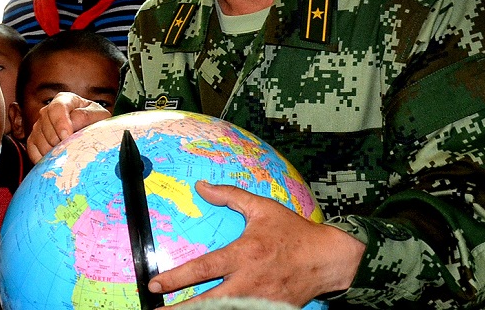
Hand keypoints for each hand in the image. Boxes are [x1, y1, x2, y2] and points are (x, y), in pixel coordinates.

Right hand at [25, 92, 110, 162]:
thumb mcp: (98, 116)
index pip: (57, 108)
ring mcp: (38, 126)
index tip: (67, 136)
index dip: (61, 123)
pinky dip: (42, 159)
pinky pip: (32, 151)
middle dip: (58, 140)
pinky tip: (55, 162)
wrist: (91, 133)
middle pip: (46, 126)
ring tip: (66, 155)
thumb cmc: (95, 123)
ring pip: (38, 139)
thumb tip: (71, 124)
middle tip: (72, 149)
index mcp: (64, 100)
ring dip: (52, 151)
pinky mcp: (33, 141)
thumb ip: (85, 116)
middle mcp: (47, 111)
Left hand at [149, 182, 364, 306]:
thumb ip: (230, 196)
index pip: (203, 268)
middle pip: (210, 300)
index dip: (177, 277)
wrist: (329, 258)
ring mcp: (261, 299)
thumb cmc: (293, 231)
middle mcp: (249, 280)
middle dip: (183, 309)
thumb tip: (201, 186)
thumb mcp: (262, 208)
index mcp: (244, 254)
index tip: (155, 284)